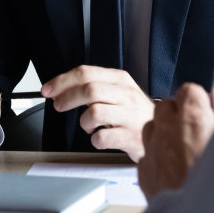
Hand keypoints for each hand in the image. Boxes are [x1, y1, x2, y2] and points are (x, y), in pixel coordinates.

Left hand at [42, 65, 156, 158]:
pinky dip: (95, 139)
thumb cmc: (135, 113)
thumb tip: (60, 88)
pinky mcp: (131, 137)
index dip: (62, 81)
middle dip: (67, 98)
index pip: (86, 73)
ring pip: (94, 113)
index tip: (48, 89)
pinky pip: (102, 137)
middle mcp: (126, 95)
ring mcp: (130, 116)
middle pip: (89, 90)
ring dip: (83, 122)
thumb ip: (94, 86)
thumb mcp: (119, 92)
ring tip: (90, 126)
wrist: (166, 132)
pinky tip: (100, 137)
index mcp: (120, 79)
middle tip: (58, 105)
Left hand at [137, 83, 213, 197]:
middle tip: (194, 130)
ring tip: (183, 151)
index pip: (189, 90)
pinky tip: (173, 171)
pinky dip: (157, 158)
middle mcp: (168, 130)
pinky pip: (147, 155)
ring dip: (164, 135)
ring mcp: (152, 150)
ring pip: (152, 128)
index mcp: (194, 120)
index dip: (198, 100)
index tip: (206, 109)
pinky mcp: (144, 171)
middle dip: (178, 115)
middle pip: (166, 106)